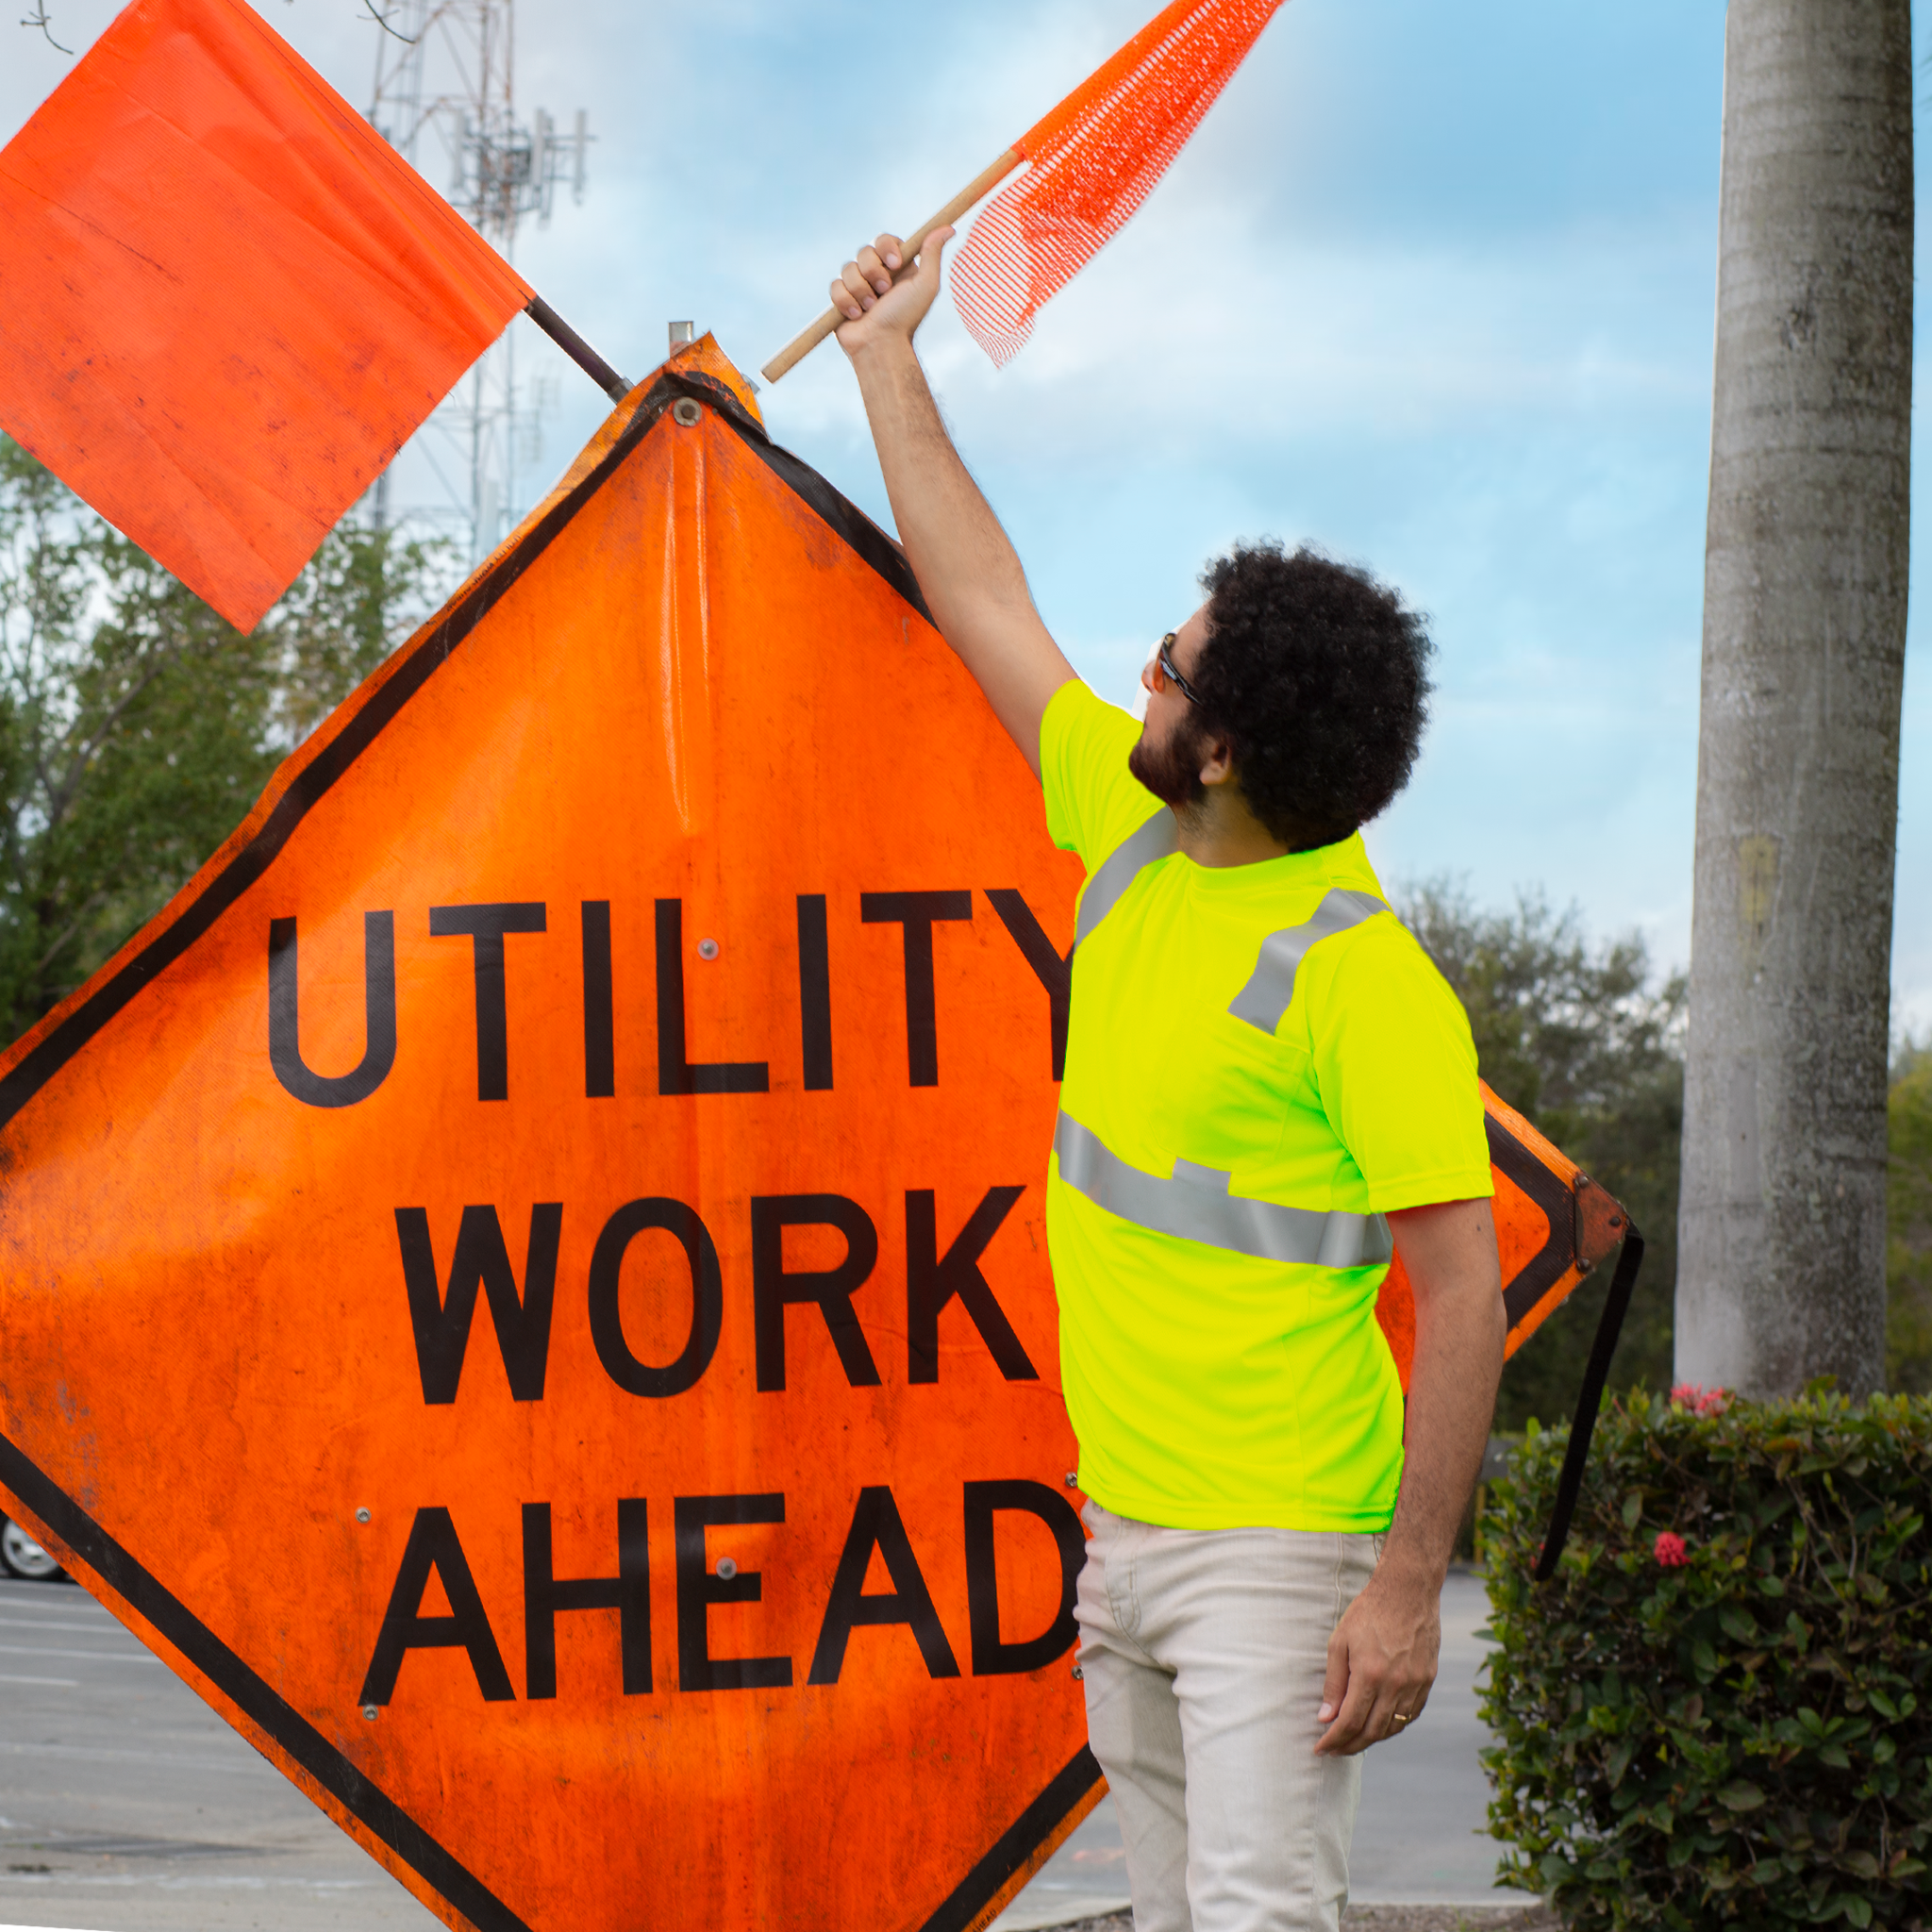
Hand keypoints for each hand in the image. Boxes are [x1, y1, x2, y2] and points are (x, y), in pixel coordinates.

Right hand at [830, 228, 954, 356]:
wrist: (881, 346)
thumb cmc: (906, 318)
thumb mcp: (925, 285)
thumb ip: (932, 254)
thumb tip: (948, 228)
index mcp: (897, 268)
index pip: (885, 240)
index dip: (886, 248)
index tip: (894, 264)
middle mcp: (877, 274)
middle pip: (864, 251)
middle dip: (873, 273)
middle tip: (883, 293)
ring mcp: (858, 286)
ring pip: (848, 268)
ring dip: (860, 290)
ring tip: (870, 309)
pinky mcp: (842, 298)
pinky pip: (836, 286)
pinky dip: (846, 301)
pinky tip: (856, 316)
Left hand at [1313, 1561, 1440, 1755]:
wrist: (1408, 1592)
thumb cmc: (1368, 1613)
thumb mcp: (1340, 1642)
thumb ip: (1334, 1683)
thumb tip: (1325, 1717)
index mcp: (1370, 1675)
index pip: (1349, 1722)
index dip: (1333, 1740)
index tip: (1320, 1749)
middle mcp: (1395, 1685)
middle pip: (1372, 1732)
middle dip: (1350, 1746)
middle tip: (1335, 1750)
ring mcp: (1415, 1685)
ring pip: (1393, 1727)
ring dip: (1372, 1739)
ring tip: (1354, 1741)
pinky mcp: (1427, 1681)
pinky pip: (1410, 1715)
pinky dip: (1393, 1725)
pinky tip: (1379, 1725)